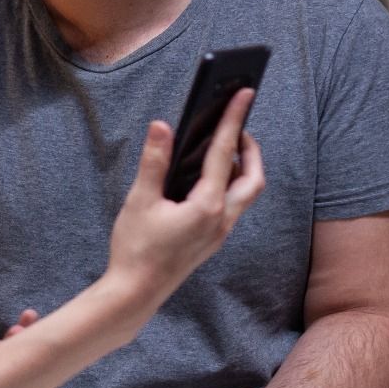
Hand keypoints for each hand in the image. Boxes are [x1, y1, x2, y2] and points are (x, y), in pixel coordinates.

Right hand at [107, 89, 264, 297]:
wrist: (135, 293)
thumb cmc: (135, 249)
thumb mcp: (139, 201)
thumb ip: (154, 162)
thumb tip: (162, 127)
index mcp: (207, 206)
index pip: (225, 154)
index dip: (234, 120)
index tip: (243, 94)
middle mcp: (221, 220)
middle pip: (253, 178)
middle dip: (251, 149)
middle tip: (237, 127)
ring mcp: (219, 233)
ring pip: (246, 195)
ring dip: (243, 169)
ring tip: (224, 150)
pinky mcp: (211, 241)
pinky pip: (232, 207)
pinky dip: (229, 186)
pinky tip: (206, 181)